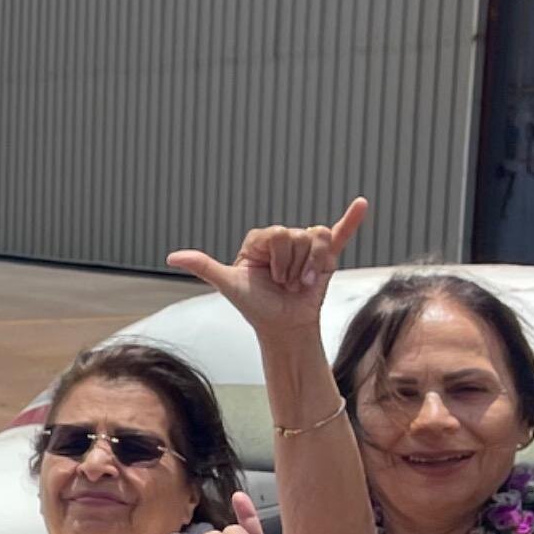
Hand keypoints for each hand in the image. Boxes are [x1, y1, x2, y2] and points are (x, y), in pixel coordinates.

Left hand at [168, 197, 367, 340]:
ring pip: (316, 238)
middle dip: (293, 266)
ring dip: (311, 266)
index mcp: (261, 241)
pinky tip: (361, 205)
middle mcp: (283, 240)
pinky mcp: (325, 257)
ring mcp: (305, 247)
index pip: (276, 233)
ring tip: (301, 283)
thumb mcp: (229, 284)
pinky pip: (340, 233)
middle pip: (297, 236)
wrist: (285, 328)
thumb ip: (205, 266)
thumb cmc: (256, 308)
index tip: (270, 278)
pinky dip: (352, 220)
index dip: (276, 259)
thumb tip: (172, 256)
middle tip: (286, 284)